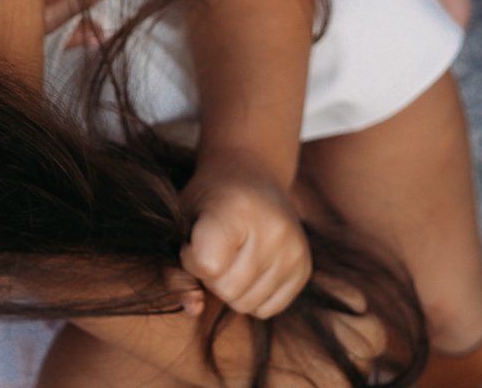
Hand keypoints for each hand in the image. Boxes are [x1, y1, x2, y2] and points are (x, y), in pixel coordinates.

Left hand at [180, 158, 310, 318]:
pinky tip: (252, 265)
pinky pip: (267, 310)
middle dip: (211, 277)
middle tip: (214, 248)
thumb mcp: (184, 218)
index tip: (193, 239)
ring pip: (247, 305)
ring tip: (234, 253)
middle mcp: (274, 228)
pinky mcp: (304, 268)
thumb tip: (194, 309)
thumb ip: (177, 267)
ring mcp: (294, 249)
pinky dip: (253, 296)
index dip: (191, 258)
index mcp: (238, 207)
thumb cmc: (210, 199)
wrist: (252, 172)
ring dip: (232, 288)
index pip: (207, 265)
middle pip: (227, 290)